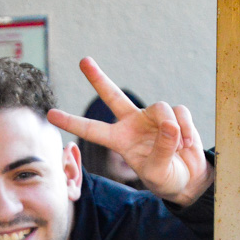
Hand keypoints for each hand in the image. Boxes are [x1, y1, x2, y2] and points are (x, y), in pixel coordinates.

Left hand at [48, 57, 213, 206]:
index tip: (50, 115)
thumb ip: (161, 150)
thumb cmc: (166, 178)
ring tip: (180, 147)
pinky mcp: (174, 114)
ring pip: (160, 108)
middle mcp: (133, 124)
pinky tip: (189, 144)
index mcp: (120, 141)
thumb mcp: (158, 172)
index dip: (72, 122)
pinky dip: (188, 128)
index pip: (92, 131)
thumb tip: (169, 124)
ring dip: (172, 128)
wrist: (189, 178)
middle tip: (83, 61)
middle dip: (98, 78)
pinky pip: (180, 113)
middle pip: (112, 96)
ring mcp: (153, 118)